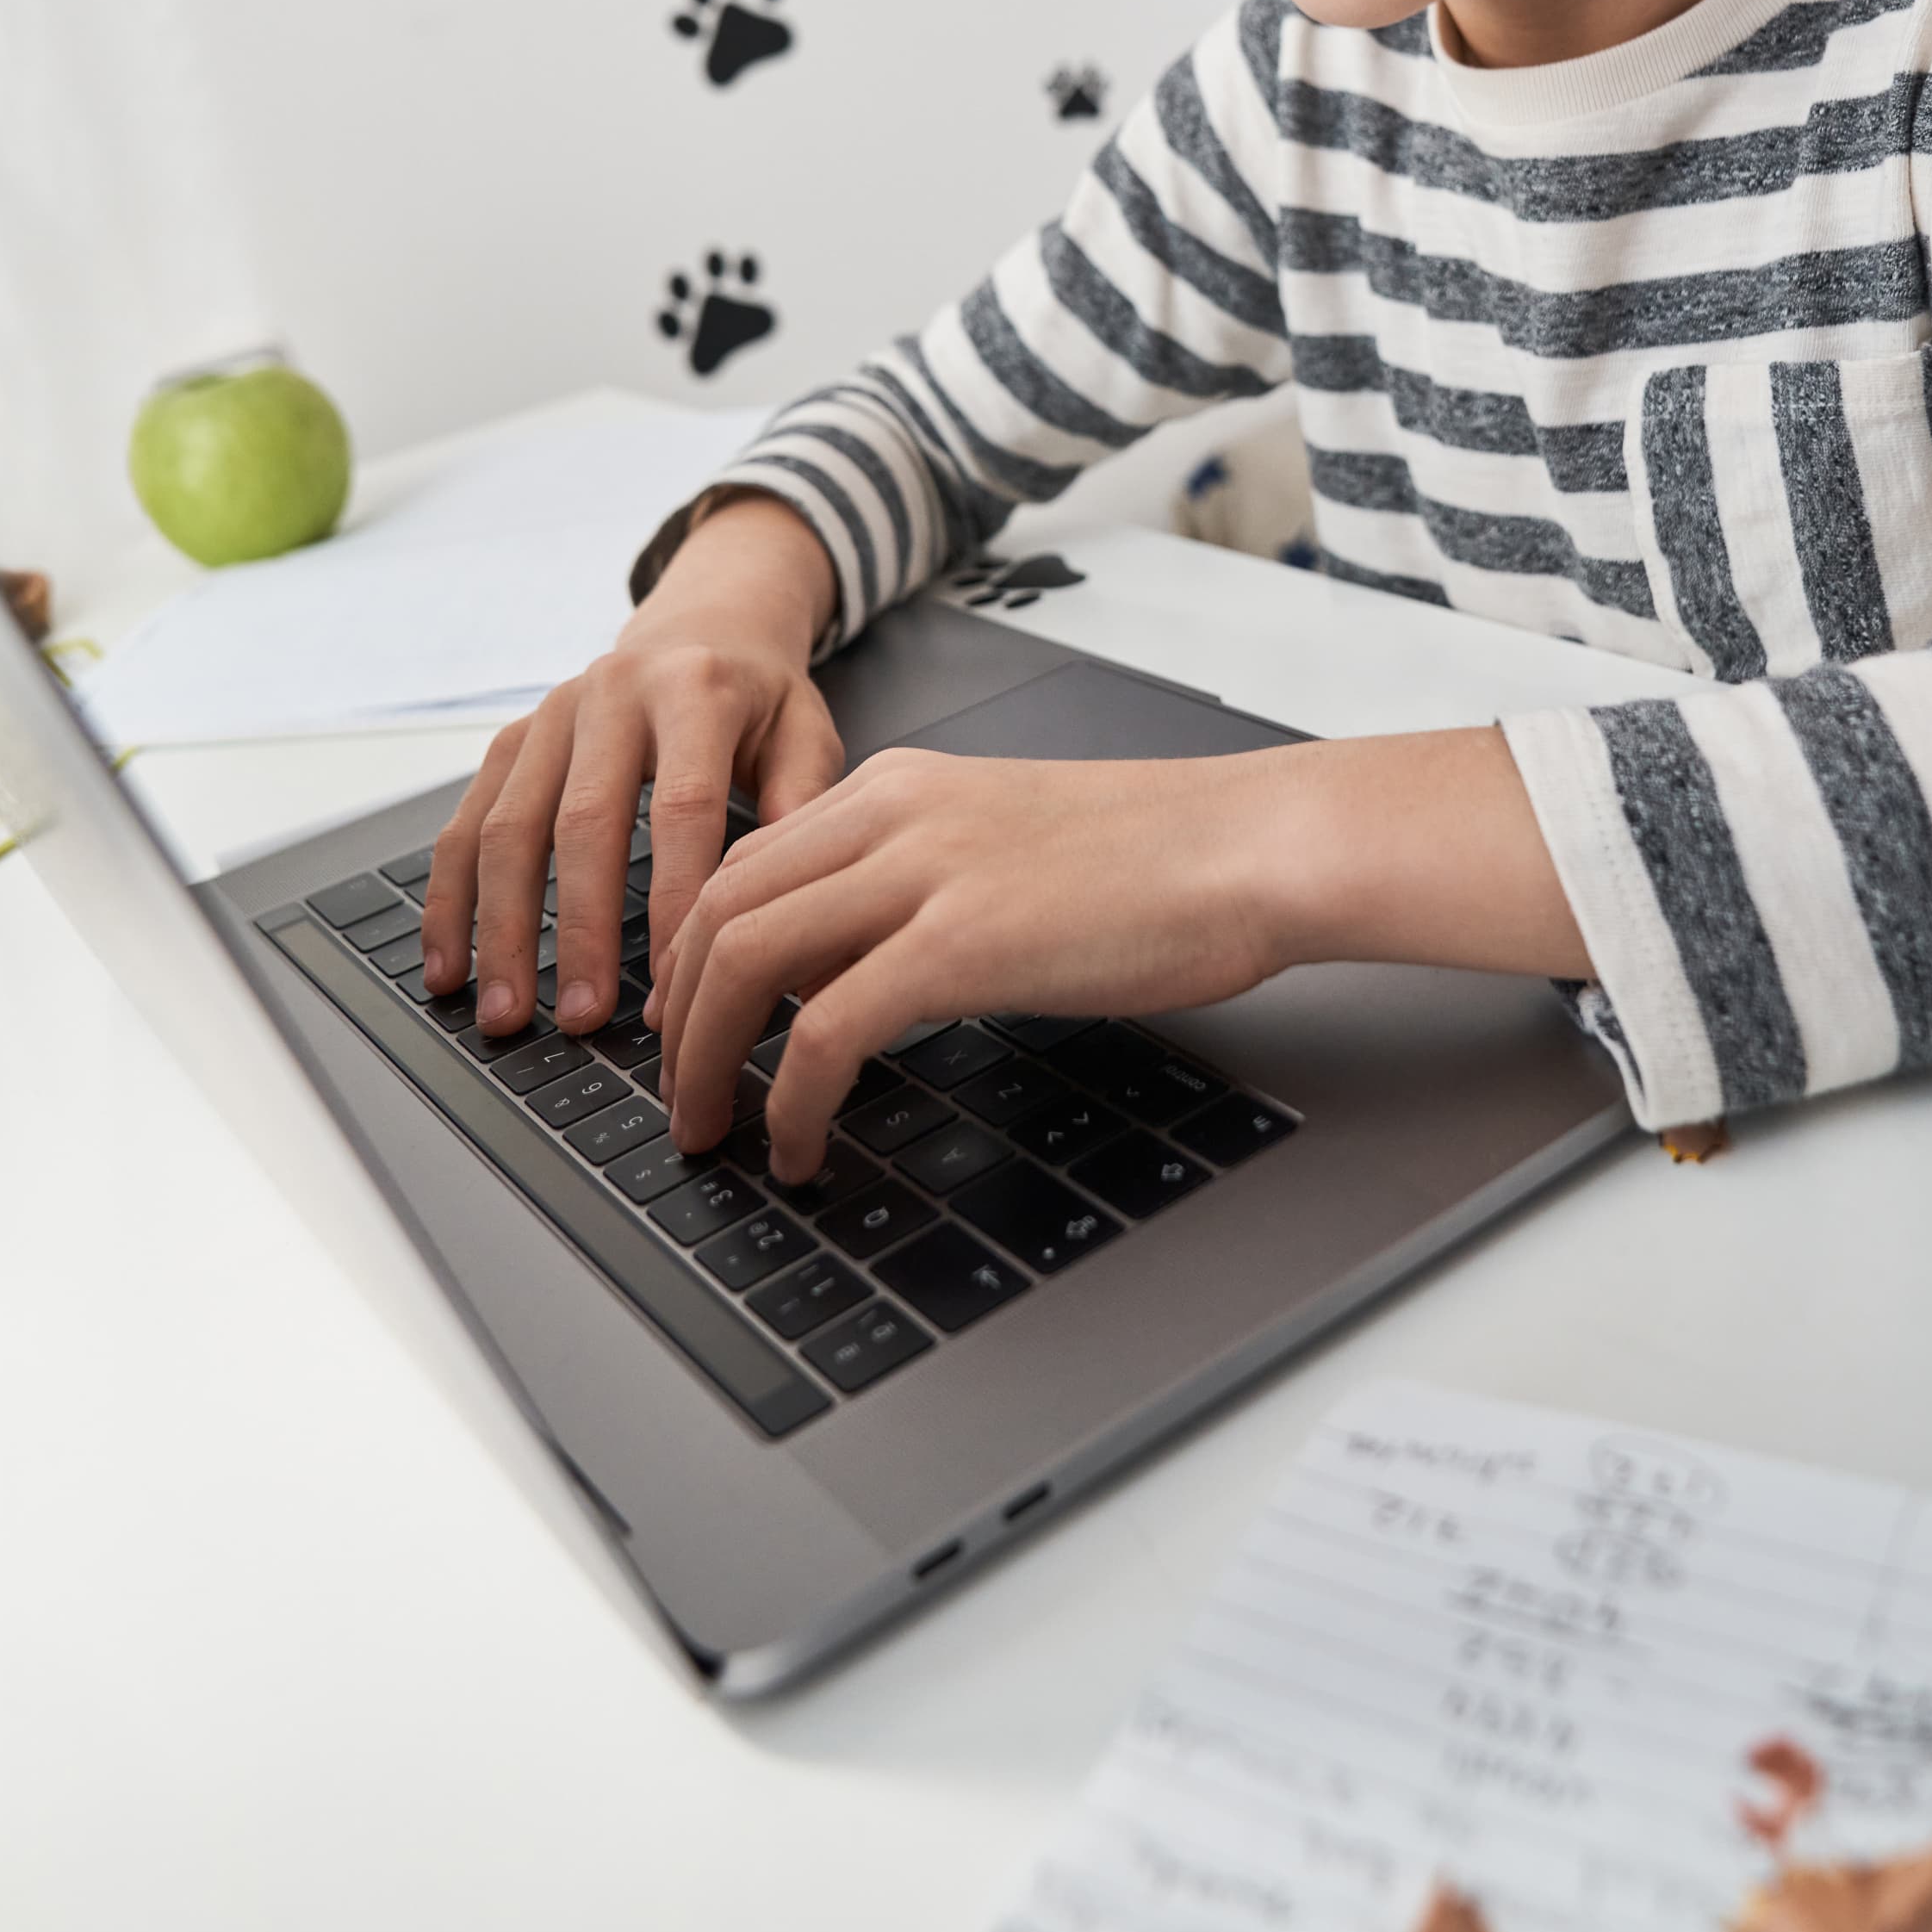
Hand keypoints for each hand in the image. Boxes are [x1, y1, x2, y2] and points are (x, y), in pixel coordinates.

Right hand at [420, 496, 841, 1037]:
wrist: (705, 622)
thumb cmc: (760, 696)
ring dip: (500, 930)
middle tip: (585, 1017)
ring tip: (507, 1015)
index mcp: (695, 690)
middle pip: (582, 821)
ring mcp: (549, 716)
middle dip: (579, 929)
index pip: (682, 807)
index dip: (674, 899)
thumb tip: (789, 897)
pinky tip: (449, 969)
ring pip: (507, 828)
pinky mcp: (510, 741)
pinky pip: (465, 825)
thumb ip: (804, 803)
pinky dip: (450, 901)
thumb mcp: (806, 729)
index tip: (675, 983)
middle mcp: (611, 694)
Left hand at [656, 725, 1583, 1181]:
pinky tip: (803, 1145)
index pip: (746, 862)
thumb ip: (926, 883)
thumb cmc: (1164, 859)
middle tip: (678, 1093)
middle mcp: (893, 813)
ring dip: (707, 1060)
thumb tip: (867, 965)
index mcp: (901, 786)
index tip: (683, 1021)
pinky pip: (825, 1030)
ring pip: (745, 961)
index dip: (693, 953)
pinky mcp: (961, 941)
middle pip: (720, 909)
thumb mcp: (1011, 844)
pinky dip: (792, 1098)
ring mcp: (923, 871)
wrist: (1253, 845)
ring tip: (713, 1131)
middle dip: (677, 1015)